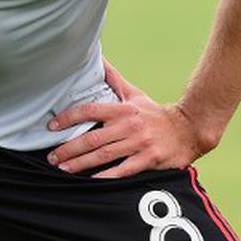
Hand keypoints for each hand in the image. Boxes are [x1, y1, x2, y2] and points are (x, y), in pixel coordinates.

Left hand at [46, 61, 218, 177]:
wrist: (189, 129)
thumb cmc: (155, 114)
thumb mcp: (134, 94)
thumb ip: (113, 79)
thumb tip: (98, 59)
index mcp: (122, 109)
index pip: (90, 110)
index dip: (68, 117)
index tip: (51, 126)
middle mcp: (129, 125)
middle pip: (92, 137)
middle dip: (69, 148)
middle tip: (52, 157)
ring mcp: (139, 143)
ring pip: (104, 155)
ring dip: (81, 163)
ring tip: (63, 169)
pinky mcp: (148, 160)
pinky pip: (123, 171)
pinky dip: (106, 177)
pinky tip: (91, 182)